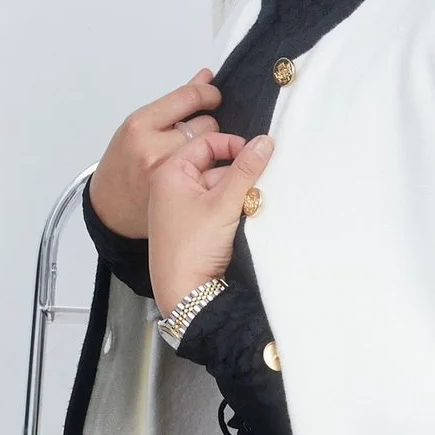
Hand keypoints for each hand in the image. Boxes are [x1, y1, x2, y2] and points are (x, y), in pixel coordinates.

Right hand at [87, 73, 223, 241]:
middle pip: (206, 124)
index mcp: (140, 125)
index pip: (189, 97)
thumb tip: (205, 77)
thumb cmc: (123, 163)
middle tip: (195, 134)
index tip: (213, 97)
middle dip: (206, 125)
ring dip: (211, 148)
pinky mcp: (181, 194)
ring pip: (213, 148)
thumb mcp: (141, 125)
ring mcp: (168, 173)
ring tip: (196, 155)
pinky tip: (202, 172)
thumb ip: (177, 102)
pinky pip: (214, 173)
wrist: (110, 206)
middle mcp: (153, 149)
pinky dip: (213, 169)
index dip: (209, 93)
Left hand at [147, 125, 274, 317]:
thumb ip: (246, 169)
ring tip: (252, 207)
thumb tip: (264, 142)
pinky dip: (234, 208)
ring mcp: (183, 207)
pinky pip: (219, 205)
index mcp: (170, 172)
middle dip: (240, 175)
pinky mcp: (194, 225)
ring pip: (220, 187)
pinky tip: (246, 219)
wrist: (183, 292)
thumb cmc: (191, 248)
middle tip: (258, 186)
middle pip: (215, 165)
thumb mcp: (224, 202)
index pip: (205, 143)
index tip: (256, 155)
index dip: (233, 145)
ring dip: (240, 193)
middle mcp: (173, 186)